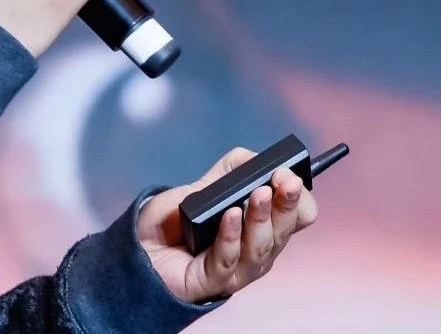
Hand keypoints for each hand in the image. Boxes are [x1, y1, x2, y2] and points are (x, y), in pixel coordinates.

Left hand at [136, 147, 319, 303]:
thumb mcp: (205, 188)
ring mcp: (238, 269)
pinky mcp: (213, 280)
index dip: (298, 197)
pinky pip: (226, 259)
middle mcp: (257, 251)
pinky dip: (230, 235)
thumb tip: (256, 159)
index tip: (289, 174)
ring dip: (260, 218)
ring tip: (258, 193)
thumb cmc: (177, 221)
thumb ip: (231, 171)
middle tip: (286, 182)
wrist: (143, 247)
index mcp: (263, 228)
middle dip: (286, 205)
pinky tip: (229, 214)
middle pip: (283, 232)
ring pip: (259, 247)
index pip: (298, 218)